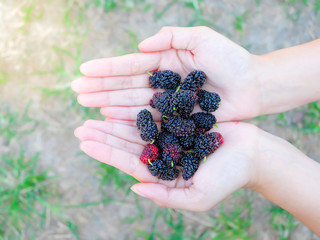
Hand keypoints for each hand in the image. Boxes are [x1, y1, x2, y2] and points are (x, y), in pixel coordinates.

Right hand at [72, 26, 260, 121]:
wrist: (253, 86)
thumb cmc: (230, 59)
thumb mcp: (201, 38)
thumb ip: (171, 37)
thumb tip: (140, 45)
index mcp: (165, 62)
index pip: (130, 65)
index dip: (107, 68)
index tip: (84, 70)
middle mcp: (161, 83)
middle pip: (125, 85)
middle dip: (100, 87)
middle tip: (75, 91)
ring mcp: (166, 103)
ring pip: (131, 103)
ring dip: (107, 103)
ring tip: (85, 104)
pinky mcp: (175, 120)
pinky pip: (147, 120)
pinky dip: (128, 119)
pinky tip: (109, 118)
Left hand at [74, 120, 260, 210]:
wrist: (253, 154)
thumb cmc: (228, 178)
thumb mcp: (198, 197)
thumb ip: (166, 197)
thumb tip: (134, 188)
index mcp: (162, 173)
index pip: (128, 162)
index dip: (106, 152)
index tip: (84, 142)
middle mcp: (162, 153)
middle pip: (127, 143)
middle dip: (103, 136)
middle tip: (80, 127)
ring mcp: (169, 135)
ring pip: (136, 127)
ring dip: (114, 120)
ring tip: (92, 112)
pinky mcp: (179, 119)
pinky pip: (154, 112)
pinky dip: (137, 108)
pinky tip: (121, 101)